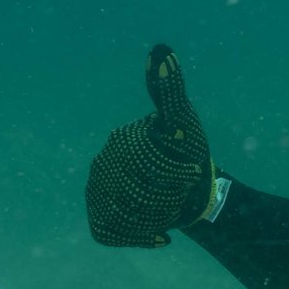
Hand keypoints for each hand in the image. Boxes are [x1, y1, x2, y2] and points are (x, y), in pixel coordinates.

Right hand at [85, 44, 219, 246]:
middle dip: (166, 197)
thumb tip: (160, 51)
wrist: (190, 194)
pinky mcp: (99, 221)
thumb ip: (170, 89)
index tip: (193, 174)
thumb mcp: (183, 122)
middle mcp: (100, 165)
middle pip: (133, 193)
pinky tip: (161, 233)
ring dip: (156, 217)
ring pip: (123, 216)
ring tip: (172, 210)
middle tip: (183, 194)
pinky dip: (140, 237)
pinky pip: (112, 233)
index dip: (173, 171)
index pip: (144, 161)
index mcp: (120, 140)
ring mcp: (95, 193)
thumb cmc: (187, 154)